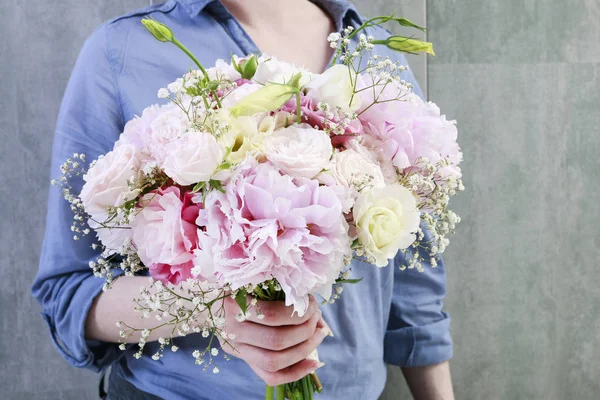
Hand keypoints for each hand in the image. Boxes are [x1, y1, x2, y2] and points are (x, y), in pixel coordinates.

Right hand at [216, 295, 330, 385]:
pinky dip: (296, 373)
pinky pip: (270, 377)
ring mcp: (237, 348)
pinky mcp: (244, 360)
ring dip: (305, 350)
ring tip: (319, 334)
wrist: (212, 301)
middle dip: (306, 330)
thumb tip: (317, 314)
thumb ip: (283, 291)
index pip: (272, 315)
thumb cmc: (240, 284)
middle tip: (316, 317)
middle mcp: (232, 331)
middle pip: (276, 341)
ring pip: (274, 362)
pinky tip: (313, 363)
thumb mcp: (255, 279)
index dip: (299, 312)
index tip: (311, 304)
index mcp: (233, 305)